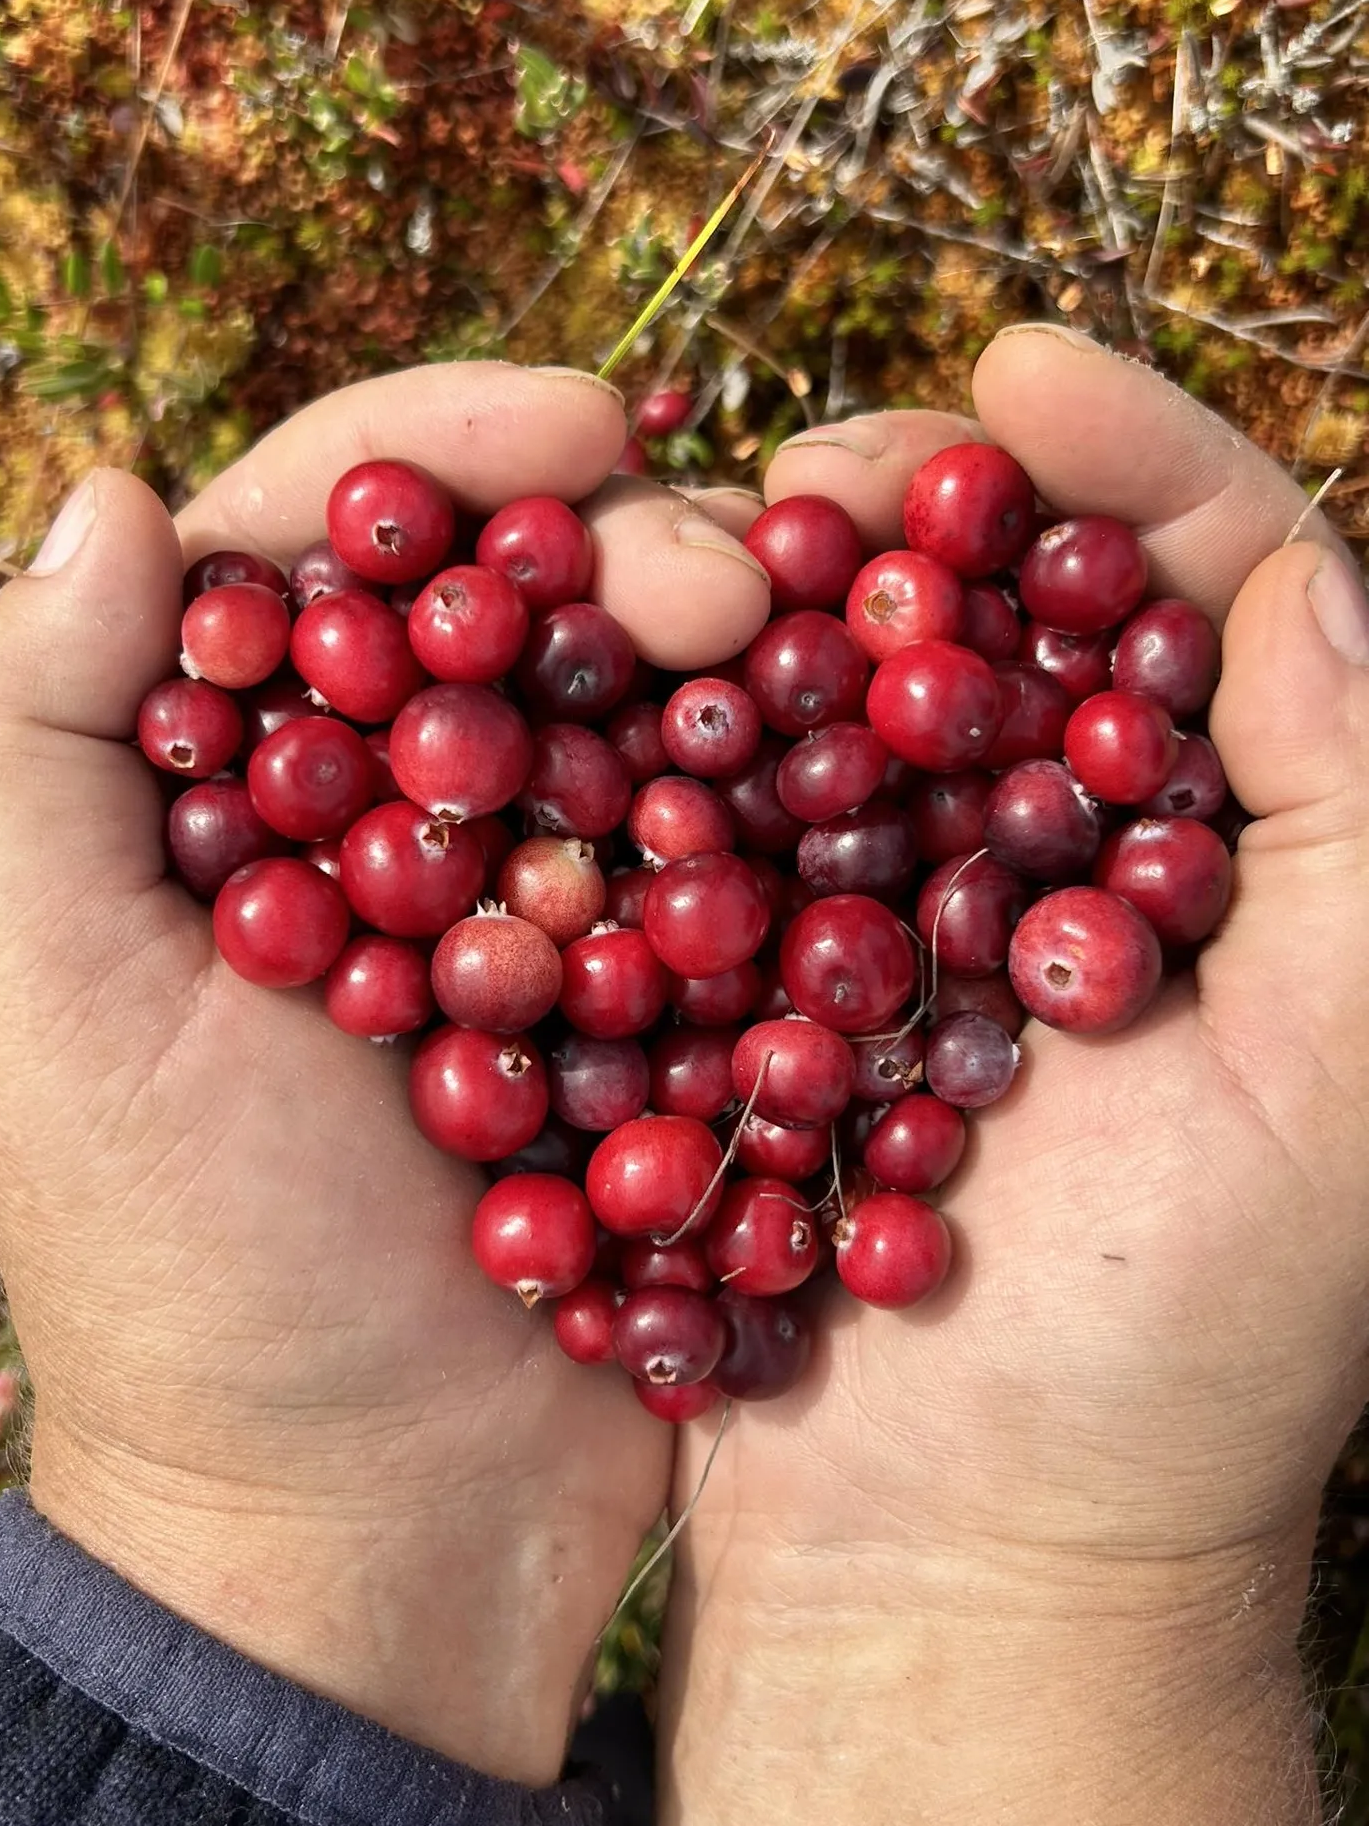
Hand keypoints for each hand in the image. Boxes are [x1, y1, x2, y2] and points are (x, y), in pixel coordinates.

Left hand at [0, 362, 770, 1782]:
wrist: (369, 1523)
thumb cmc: (184, 1269)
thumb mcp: (35, 1007)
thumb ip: (23, 740)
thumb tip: (124, 493)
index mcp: (228, 781)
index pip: (329, 545)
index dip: (449, 447)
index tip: (594, 420)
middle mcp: (383, 820)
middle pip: (508, 608)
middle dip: (622, 549)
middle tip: (735, 574)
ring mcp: (533, 908)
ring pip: (637, 716)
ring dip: (724, 662)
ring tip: (803, 646)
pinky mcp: (649, 1002)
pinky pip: (726, 863)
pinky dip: (783, 803)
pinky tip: (844, 769)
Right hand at [659, 326, 1367, 1824]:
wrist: (960, 1561)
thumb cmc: (1182, 1354)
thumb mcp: (1342, 1096)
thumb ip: (1362, 826)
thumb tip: (1303, 581)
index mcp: (1230, 858)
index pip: (1213, 593)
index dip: (1133, 462)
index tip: (1018, 368)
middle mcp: (1068, 860)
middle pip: (1011, 614)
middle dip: (931, 511)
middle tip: (831, 469)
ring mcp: (901, 917)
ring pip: (851, 699)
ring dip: (790, 611)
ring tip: (714, 560)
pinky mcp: (765, 989)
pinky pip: (727, 830)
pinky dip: (685, 753)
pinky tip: (633, 702)